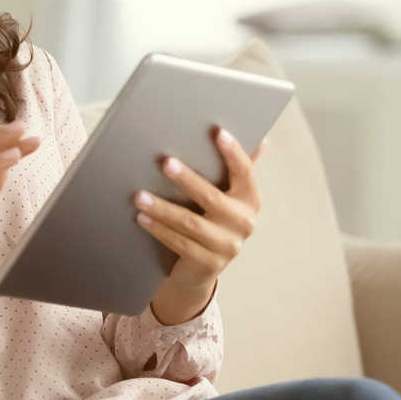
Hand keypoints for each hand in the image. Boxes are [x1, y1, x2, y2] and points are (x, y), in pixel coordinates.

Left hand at [133, 127, 265, 289]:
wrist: (203, 267)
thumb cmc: (212, 219)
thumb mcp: (226, 195)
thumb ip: (237, 169)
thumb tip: (260, 139)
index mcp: (249, 200)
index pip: (244, 172)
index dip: (234, 153)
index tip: (219, 133)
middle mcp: (244, 223)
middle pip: (212, 198)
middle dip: (188, 180)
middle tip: (166, 163)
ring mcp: (228, 246)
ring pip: (190, 224)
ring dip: (162, 208)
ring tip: (139, 196)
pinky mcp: (209, 264)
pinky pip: (180, 244)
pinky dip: (159, 229)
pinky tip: (141, 217)